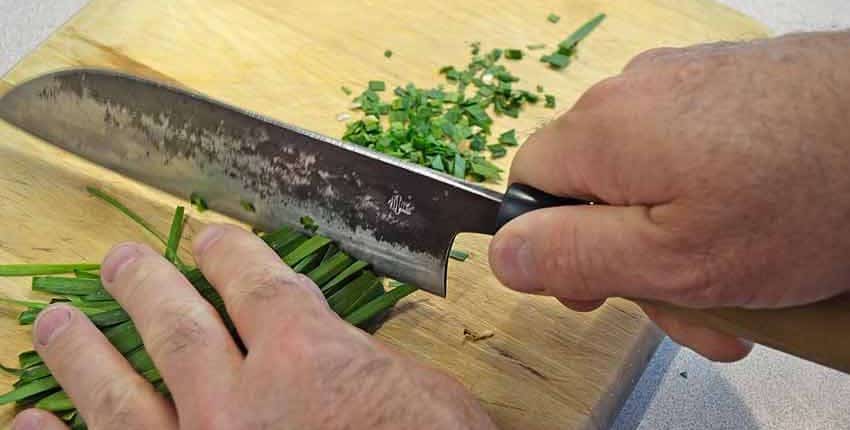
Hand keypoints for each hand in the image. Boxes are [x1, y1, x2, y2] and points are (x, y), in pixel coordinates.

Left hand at [13, 225, 495, 429]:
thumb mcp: (423, 393)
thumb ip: (366, 359)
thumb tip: (340, 345)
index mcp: (307, 357)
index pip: (253, 281)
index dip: (228, 252)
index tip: (211, 240)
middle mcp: (239, 401)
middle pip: (175, 324)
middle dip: (143, 284)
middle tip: (118, 261)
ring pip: (120, 393)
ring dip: (81, 353)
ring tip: (56, 323)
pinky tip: (26, 422)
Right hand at [489, 32, 849, 361]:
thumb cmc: (807, 195)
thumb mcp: (673, 261)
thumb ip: (574, 257)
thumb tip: (503, 254)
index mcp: (601, 132)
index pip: (526, 187)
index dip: (552, 245)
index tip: (595, 285)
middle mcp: (632, 93)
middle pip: (591, 189)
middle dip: (631, 259)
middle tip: (683, 307)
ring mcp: (682, 82)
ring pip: (646, 179)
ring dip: (677, 240)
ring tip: (737, 289)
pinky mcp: (726, 86)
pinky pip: (688, 153)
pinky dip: (709, 201)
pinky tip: (754, 234)